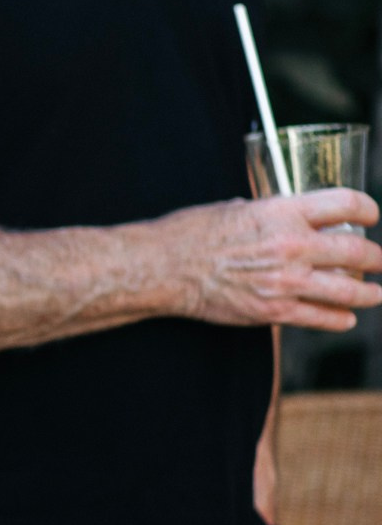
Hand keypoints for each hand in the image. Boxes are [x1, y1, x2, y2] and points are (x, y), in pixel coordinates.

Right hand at [157, 189, 381, 330]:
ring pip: (350, 291)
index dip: (367, 209)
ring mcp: (286, 282)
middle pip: (359, 252)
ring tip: (374, 294)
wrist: (164, 268)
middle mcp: (292, 246)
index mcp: (283, 212)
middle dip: (377, 258)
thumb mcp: (236, 208)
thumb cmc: (192, 233)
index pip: (346, 204)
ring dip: (369, 294)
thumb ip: (270, 214)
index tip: (370, 216)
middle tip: (379, 260)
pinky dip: (339, 319)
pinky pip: (323, 318)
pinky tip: (344, 318)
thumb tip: (286, 218)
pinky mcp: (275, 312)